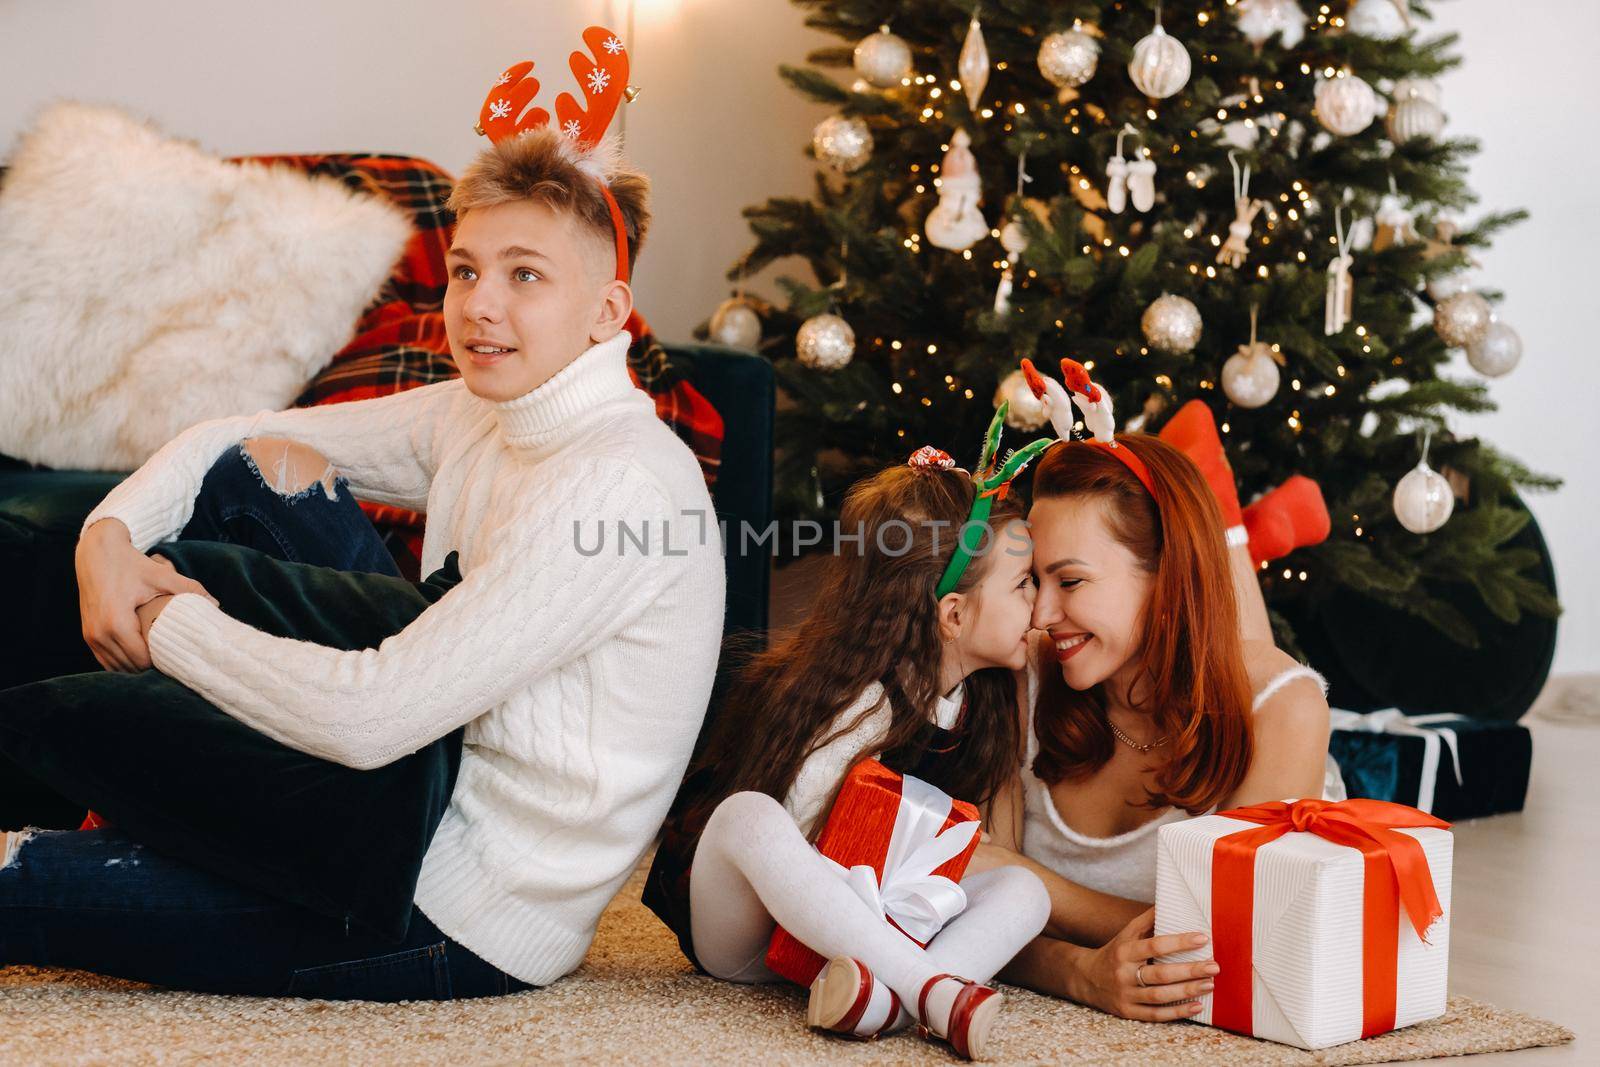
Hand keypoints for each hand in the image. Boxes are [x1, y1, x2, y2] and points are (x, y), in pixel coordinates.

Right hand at [75, 520, 213, 671]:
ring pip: (116, 667)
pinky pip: (104, 659)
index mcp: (117, 623)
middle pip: (129, 667)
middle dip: (150, 665)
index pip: (142, 660)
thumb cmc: (130, 563)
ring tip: (157, 655)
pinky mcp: (86, 634)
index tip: (177, 653)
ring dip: (135, 665)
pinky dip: (121, 660)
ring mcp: (90, 636)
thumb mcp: (161, 575)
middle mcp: (99, 633)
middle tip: (171, 657)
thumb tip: (216, 603)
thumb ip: (189, 589)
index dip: (161, 660)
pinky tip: (139, 653)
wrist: (96, 552)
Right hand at [1069, 908, 1217, 1021]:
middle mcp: (1124, 974)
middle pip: (1160, 974)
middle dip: (1190, 970)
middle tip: (1214, 966)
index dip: (1179, 942)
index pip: (1155, 945)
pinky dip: (1178, 1012)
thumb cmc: (1115, 952)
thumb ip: (1147, 921)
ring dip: (1187, 991)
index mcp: (1125, 951)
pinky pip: (1156, 1015)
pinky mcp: (1129, 1012)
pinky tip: (1197, 1006)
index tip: (1202, 938)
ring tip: (1210, 984)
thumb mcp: (1126, 934)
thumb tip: (1170, 903)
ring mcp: (1126, 995)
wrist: (1086, 979)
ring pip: (1160, 996)